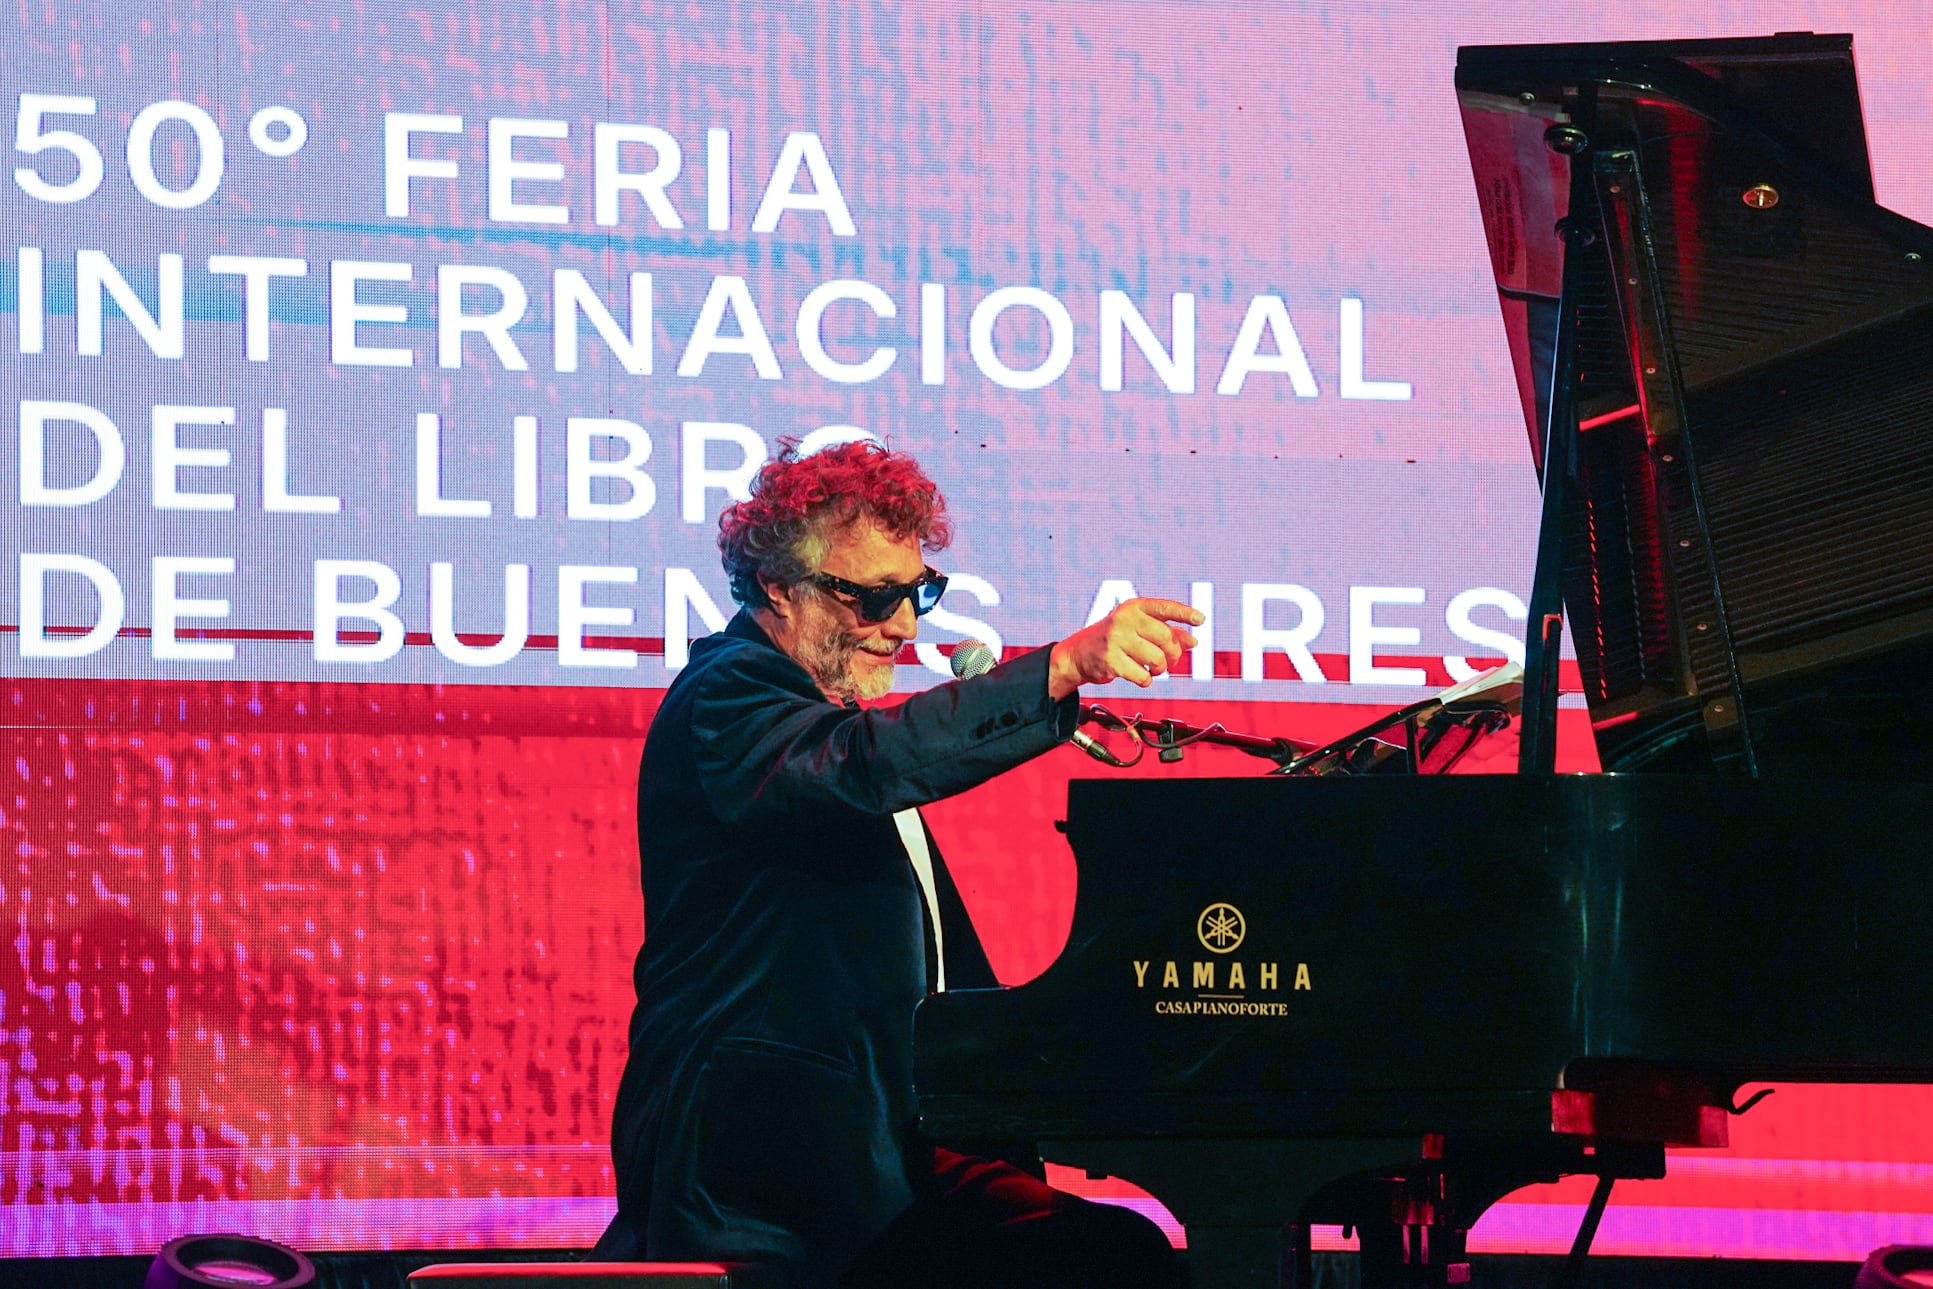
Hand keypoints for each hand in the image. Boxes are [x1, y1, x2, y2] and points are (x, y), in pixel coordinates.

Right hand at [1048, 598, 1204, 699]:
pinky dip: (1146, 680)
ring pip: (1156, 659)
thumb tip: (1193, 641)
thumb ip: (1166, 632)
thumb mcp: (1139, 629)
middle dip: (1173, 654)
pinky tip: (1141, 676)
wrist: (1079, 654)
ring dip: (1160, 669)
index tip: (1201, 620)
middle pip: (1165, 637)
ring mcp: (1116, 639)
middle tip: (1171, 661)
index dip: (1184, 613)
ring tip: (1154, 669)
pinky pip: (1143, 676)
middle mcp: (1124, 620)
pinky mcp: (1111, 661)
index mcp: (1134, 608)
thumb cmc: (1114, 639)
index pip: (1164, 607)